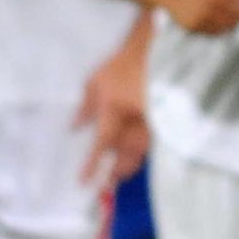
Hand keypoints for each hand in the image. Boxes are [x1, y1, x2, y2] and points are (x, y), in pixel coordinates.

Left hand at [75, 43, 148, 185]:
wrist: (157, 54)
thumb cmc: (122, 67)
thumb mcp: (96, 82)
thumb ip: (85, 107)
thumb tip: (75, 127)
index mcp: (114, 112)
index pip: (102, 145)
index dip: (93, 165)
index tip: (84, 181)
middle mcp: (135, 123)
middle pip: (126, 157)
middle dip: (116, 173)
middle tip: (106, 184)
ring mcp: (152, 124)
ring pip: (141, 153)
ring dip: (129, 166)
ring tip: (119, 176)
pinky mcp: (164, 122)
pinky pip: (152, 144)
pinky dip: (142, 154)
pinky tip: (135, 158)